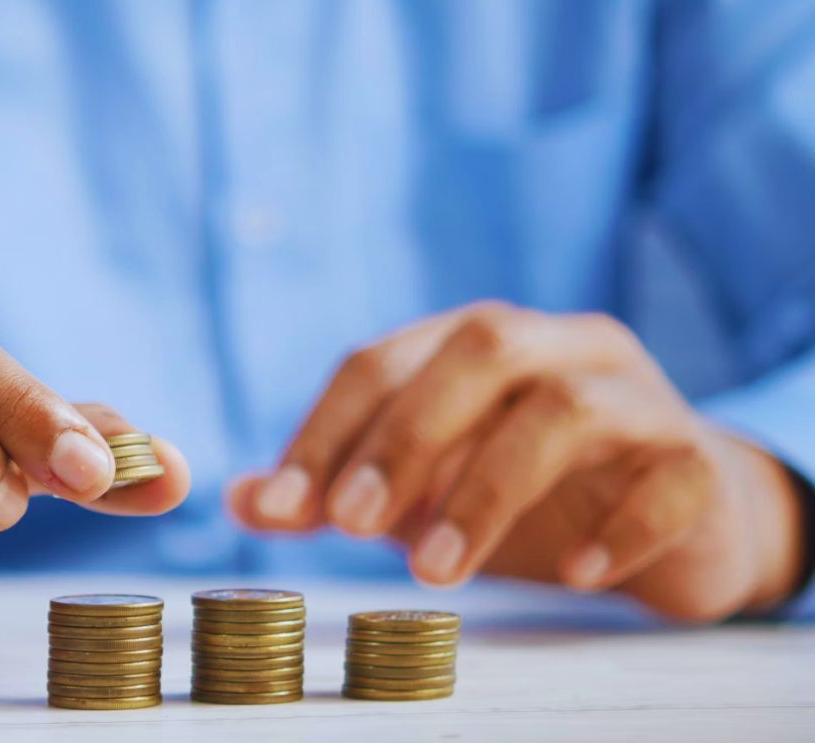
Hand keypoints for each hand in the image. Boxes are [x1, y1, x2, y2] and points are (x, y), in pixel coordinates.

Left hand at [230, 302, 803, 621]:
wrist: (680, 515)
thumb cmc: (532, 493)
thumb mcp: (424, 489)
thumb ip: (337, 489)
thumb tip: (240, 501)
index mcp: (477, 342)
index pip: (383, 360)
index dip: (325, 429)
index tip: (280, 507)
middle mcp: (558, 346)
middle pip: (479, 350)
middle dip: (405, 436)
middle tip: (350, 525)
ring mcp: (636, 395)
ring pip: (566, 408)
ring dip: (488, 490)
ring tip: (436, 572)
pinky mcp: (697, 459)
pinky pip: (668, 477)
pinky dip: (617, 527)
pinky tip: (574, 574)